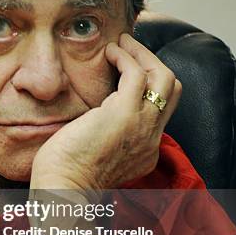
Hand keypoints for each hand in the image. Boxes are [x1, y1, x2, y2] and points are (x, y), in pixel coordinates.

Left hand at [30, 33, 181, 190]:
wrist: (63, 189)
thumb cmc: (67, 175)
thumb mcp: (97, 156)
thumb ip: (106, 138)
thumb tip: (92, 118)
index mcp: (145, 151)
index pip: (160, 110)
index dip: (149, 85)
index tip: (129, 71)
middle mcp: (150, 138)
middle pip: (172, 89)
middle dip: (154, 63)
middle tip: (131, 49)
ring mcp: (141, 125)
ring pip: (163, 77)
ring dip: (142, 54)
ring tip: (122, 44)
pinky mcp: (124, 113)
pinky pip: (136, 73)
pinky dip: (125, 57)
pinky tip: (109, 52)